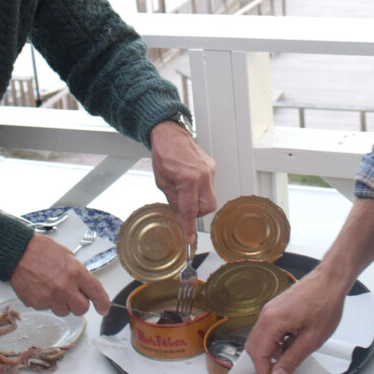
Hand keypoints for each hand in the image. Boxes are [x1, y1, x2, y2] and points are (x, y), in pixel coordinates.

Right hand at [9, 232, 110, 315]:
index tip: (103, 308)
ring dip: (62, 304)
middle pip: (81, 309)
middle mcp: (65, 287)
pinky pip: (48, 309)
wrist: (18, 252)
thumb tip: (84, 287)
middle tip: (73, 295)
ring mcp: (50, 297)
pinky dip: (47, 302)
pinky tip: (42, 289)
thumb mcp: (68, 256)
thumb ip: (78, 273)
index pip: (96, 292)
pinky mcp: (38, 303)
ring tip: (53, 288)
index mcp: (76, 272)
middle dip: (79, 303)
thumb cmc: (40, 250)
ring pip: (64, 311)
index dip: (102, 303)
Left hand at [149, 120, 215, 243]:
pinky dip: (200, 189)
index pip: (190, 210)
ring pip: (210, 198)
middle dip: (197, 212)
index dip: (189, 226)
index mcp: (188, 179)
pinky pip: (209, 186)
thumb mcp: (161, 182)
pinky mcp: (212, 167)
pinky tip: (189, 181)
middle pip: (207, 207)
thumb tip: (181, 215)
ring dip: (198, 200)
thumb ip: (174, 200)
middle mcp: (203, 175)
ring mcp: (210, 171)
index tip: (190, 239)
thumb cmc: (163, 154)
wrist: (170, 134)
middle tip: (184, 206)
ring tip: (184, 189)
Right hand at [244, 269, 347, 373]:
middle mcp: (267, 314)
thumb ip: (292, 358)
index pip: (260, 355)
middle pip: (254, 347)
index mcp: (273, 321)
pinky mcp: (276, 308)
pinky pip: (268, 330)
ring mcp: (270, 309)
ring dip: (271, 353)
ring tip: (291, 358)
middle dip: (264, 365)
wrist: (330, 280)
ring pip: (260, 339)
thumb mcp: (312, 338)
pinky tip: (291, 344)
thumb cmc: (325, 303)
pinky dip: (275, 342)